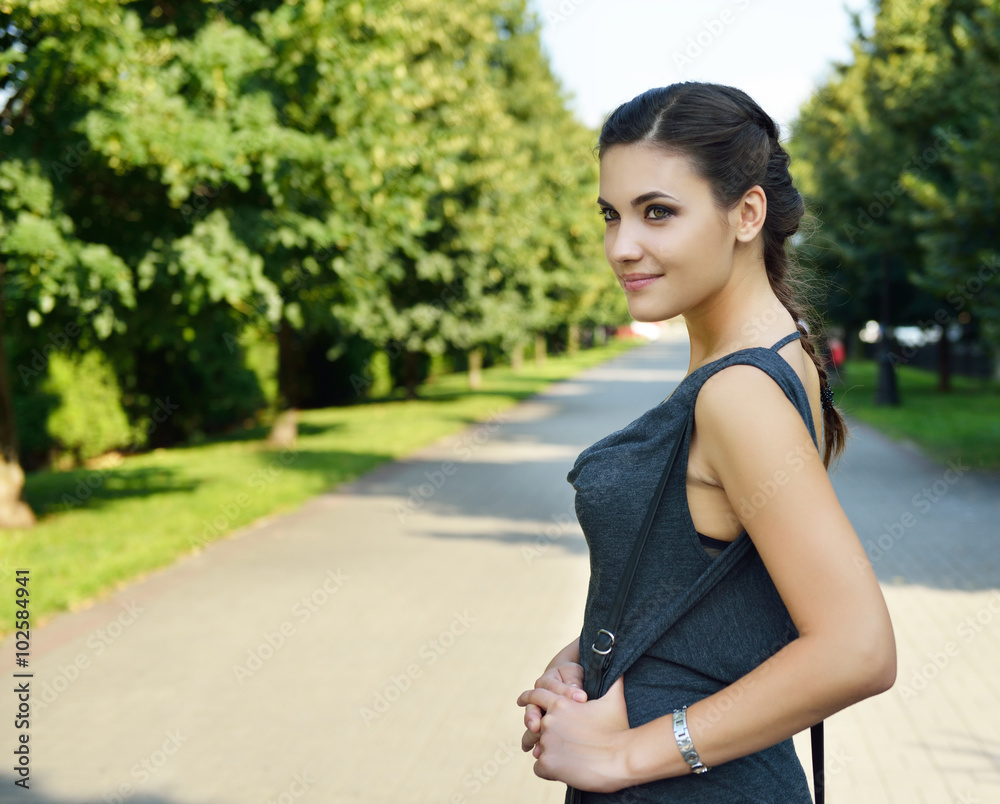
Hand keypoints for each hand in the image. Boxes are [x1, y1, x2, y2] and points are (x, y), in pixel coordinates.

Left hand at [516, 675, 631, 792]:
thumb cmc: (619, 729)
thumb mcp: (614, 699)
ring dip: (548, 753)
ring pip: (538, 748)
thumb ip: (613, 681)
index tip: (520, 700)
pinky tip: (564, 770)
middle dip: (543, 734)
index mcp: (560, 703)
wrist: (622, 758)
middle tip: (550, 743)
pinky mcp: (547, 763)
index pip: (536, 695)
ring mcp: (546, 742)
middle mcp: (549, 720)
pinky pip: (539, 767)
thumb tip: (619, 665)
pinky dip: (549, 770)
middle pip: (537, 727)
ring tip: (564, 759)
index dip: (528, 698)